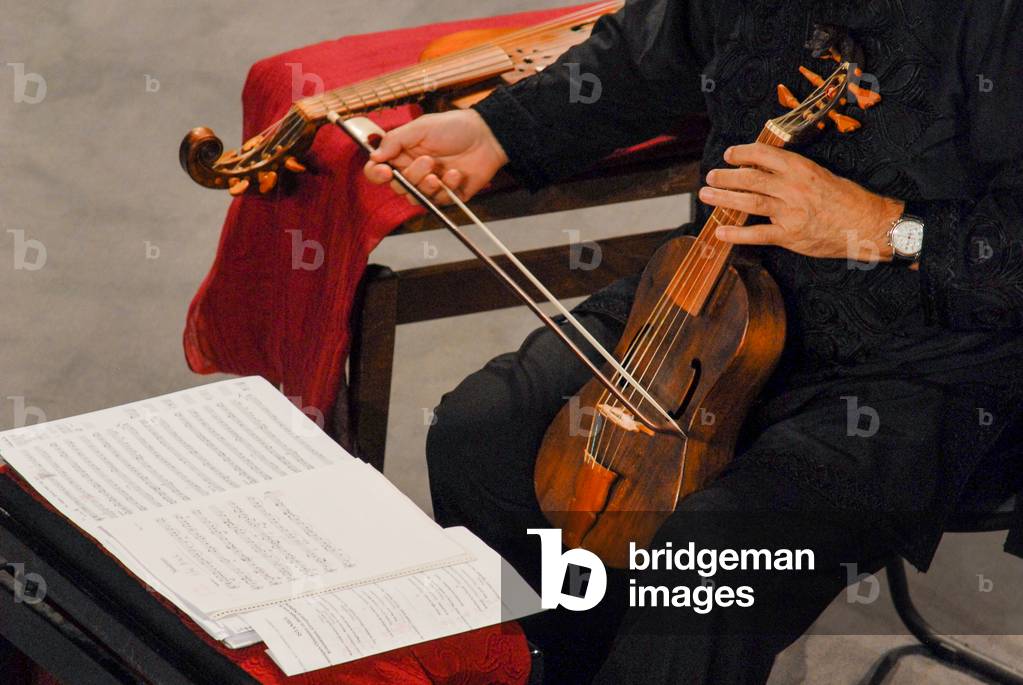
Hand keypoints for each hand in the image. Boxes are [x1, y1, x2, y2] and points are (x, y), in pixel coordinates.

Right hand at [363, 109, 507, 204]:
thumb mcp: (421, 127)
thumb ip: (395, 140)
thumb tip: (374, 156)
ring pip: (416, 198)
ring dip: (426, 186)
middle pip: (398, 187)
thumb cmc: (454, 127)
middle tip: (427, 161)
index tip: (386, 172)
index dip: (377, 174)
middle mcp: (413, 171)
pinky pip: (439, 201)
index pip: (379, 170)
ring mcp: (430, 185)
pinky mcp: (448, 195)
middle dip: (411, 176)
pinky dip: (447, 188)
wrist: (486, 136)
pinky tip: (456, 173)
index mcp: (402, 154)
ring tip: (438, 171)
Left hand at [698, 143, 906, 265]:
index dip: (742, 152)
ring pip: (748, 202)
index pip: (764, 154)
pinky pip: (757, 234)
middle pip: (750, 178)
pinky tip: (720, 231)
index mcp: (801, 168)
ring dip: (723, 198)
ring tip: (706, 195)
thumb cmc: (847, 199)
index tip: (729, 154)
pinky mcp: (790, 235)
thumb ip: (794, 173)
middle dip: (726, 176)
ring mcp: (790, 212)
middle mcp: (793, 187)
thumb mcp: (822, 174)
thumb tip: (765, 170)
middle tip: (710, 177)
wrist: (869, 224)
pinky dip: (736, 233)